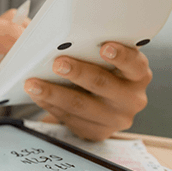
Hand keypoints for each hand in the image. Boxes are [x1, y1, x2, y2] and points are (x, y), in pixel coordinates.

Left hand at [23, 43, 151, 140]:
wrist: (95, 100)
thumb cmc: (98, 69)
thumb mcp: (102, 57)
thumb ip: (91, 48)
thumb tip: (62, 38)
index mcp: (137, 74)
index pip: (134, 64)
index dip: (121, 55)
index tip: (104, 47)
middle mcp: (131, 98)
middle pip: (102, 84)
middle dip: (77, 72)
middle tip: (57, 63)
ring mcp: (115, 118)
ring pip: (81, 105)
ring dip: (53, 93)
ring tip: (33, 84)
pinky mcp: (97, 131)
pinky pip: (70, 118)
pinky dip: (50, 105)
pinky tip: (37, 96)